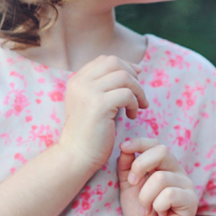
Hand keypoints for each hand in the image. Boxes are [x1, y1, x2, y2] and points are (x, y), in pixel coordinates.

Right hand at [59, 56, 147, 170]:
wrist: (77, 155)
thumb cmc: (89, 133)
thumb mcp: (93, 103)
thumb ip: (105, 86)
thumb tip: (134, 69)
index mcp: (77, 80)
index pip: (104, 60)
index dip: (124, 65)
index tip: (136, 77)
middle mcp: (80, 82)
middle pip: (114, 62)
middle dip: (132, 75)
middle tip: (139, 94)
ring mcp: (88, 92)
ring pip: (124, 76)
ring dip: (137, 91)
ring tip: (138, 107)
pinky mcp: (99, 104)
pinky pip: (127, 94)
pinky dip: (134, 103)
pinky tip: (131, 116)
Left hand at [117, 138, 197, 215]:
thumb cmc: (140, 214)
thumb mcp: (128, 188)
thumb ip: (126, 167)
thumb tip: (124, 147)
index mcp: (163, 166)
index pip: (155, 144)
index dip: (140, 142)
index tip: (123, 147)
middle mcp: (177, 172)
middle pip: (162, 151)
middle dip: (140, 165)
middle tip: (132, 184)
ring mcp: (186, 185)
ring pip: (161, 178)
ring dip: (146, 196)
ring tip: (147, 209)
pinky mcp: (191, 200)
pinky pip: (169, 194)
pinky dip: (157, 206)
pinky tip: (161, 215)